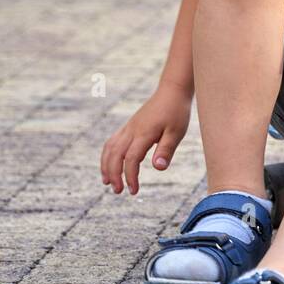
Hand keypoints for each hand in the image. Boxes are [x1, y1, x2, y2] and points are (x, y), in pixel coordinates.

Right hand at [100, 80, 191, 196]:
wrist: (172, 91)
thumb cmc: (176, 112)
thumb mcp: (177, 132)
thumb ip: (166, 150)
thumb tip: (158, 168)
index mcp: (144, 133)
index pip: (131, 159)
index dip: (130, 177)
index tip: (133, 191)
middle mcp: (132, 130)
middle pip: (115, 155)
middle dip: (114, 174)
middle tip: (118, 192)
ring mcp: (129, 127)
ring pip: (110, 148)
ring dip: (106, 166)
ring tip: (108, 183)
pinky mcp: (129, 126)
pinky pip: (112, 141)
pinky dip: (108, 155)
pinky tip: (110, 165)